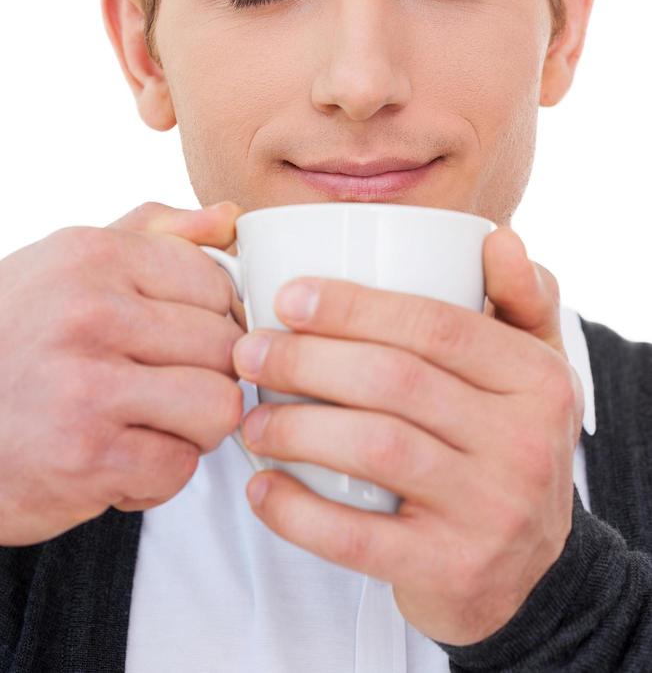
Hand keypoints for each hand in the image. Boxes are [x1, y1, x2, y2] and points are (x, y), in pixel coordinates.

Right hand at [0, 200, 245, 545]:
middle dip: (207, 375)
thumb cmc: (13, 342)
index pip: (216, 281)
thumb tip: (229, 218)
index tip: (188, 337)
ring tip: (148, 423)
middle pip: (224, 346)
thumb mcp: (68, 266)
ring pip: (219, 407)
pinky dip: (155, 476)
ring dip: (193, 428)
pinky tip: (117, 461)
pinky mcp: (86, 458)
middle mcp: (89, 314)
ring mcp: (86, 388)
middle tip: (163, 386)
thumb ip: (154, 233)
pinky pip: (180, 467)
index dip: (216, 317)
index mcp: (92, 256)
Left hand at [232, 226, 583, 645]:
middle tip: (250, 353)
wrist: (531, 572)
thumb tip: (496, 237)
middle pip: (395, 380)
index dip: (354, 307)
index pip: (437, 325)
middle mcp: (525, 443)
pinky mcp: (452, 570)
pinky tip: (262, 489)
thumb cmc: (507, 444)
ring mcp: (491, 511)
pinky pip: (358, 537)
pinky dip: (297, 512)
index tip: (287, 298)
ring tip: (250, 421)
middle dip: (306, 360)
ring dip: (294, 428)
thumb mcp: (534, 369)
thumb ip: (520, 297)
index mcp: (539, 379)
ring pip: (374, 449)